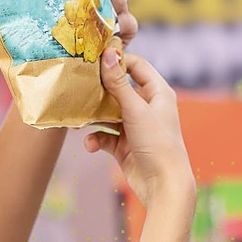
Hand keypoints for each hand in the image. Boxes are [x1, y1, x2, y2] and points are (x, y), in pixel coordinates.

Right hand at [84, 49, 194, 207]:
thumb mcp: (135, 110)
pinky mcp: (124, 144)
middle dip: (98, 90)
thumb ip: (118, 83)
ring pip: (107, 112)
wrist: (163, 186)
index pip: (137, 65)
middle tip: (79, 86)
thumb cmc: (157, 144)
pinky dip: (95, 138)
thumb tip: (107, 54)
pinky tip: (90, 144)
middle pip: (117, 89)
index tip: (94, 59)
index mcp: (157, 93)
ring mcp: (134, 126)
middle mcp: (146, 107)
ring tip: (78, 119)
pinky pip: (104, 135)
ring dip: (93, 117)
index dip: (117, 60)